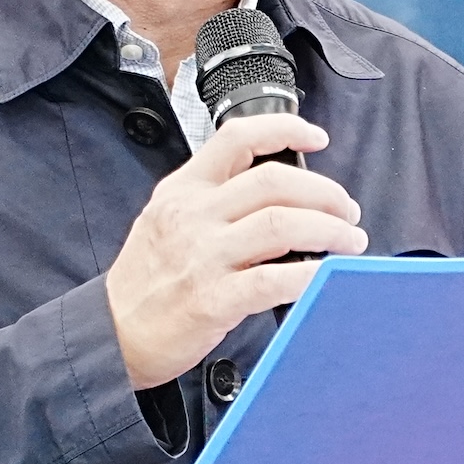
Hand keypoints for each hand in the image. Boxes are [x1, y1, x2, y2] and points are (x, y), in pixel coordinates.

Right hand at [104, 113, 364, 387]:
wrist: (113, 334)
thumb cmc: (146, 281)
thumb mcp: (166, 219)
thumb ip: (212, 199)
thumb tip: (278, 195)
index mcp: (183, 190)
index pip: (237, 138)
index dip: (285, 129)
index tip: (317, 137)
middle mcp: (193, 216)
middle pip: (275, 182)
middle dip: (326, 193)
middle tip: (347, 211)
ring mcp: (203, 257)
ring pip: (283, 224)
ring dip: (329, 230)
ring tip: (349, 241)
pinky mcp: (213, 299)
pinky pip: (275, 280)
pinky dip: (311, 276)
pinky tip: (326, 277)